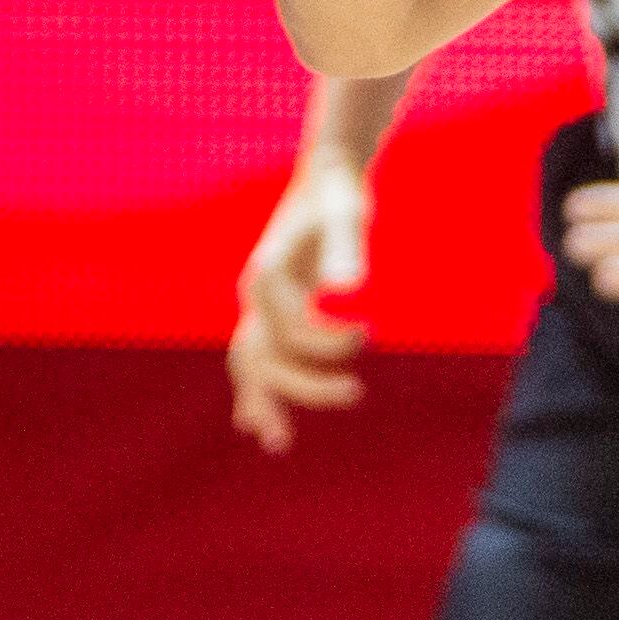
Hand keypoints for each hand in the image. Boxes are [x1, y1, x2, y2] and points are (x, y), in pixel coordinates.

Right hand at [228, 153, 371, 451]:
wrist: (325, 177)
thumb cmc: (339, 194)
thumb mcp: (349, 214)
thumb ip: (346, 246)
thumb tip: (349, 289)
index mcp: (266, 275)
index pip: (290, 331)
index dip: (329, 343)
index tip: (368, 332)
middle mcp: (255, 295)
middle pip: (261, 357)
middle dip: (298, 388)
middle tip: (357, 394)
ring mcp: (260, 305)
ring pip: (250, 364)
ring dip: (263, 402)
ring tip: (278, 443)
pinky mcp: (274, 310)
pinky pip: (258, 357)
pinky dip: (256, 389)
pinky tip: (256, 421)